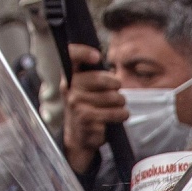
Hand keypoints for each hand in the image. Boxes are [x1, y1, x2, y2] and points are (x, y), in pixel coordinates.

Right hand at [61, 42, 125, 173]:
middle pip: (106, 79)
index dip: (83, 52)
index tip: (97, 57)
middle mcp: (71, 89)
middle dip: (117, 86)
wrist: (77, 138)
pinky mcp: (88, 118)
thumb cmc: (86, 109)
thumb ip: (92, 74)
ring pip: (115, 97)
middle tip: (115, 93)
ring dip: (121, 104)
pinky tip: (115, 118)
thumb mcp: (83, 90)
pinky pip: (117, 113)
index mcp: (69, 78)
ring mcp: (78, 104)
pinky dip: (121, 116)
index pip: (71, 56)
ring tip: (114, 108)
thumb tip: (100, 57)